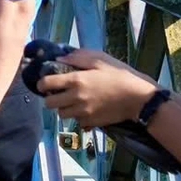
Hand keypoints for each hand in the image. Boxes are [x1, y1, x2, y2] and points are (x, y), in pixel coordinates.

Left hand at [38, 49, 156, 127]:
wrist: (138, 98)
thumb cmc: (120, 75)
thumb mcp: (100, 59)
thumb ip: (78, 57)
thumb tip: (59, 57)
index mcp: (76, 80)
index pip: (46, 83)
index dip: (42, 83)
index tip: (45, 82)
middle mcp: (75, 98)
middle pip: (49, 103)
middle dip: (50, 98)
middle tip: (58, 93)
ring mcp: (82, 112)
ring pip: (61, 114)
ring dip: (63, 108)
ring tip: (71, 102)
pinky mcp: (91, 123)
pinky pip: (76, 122)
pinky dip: (77, 117)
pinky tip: (85, 110)